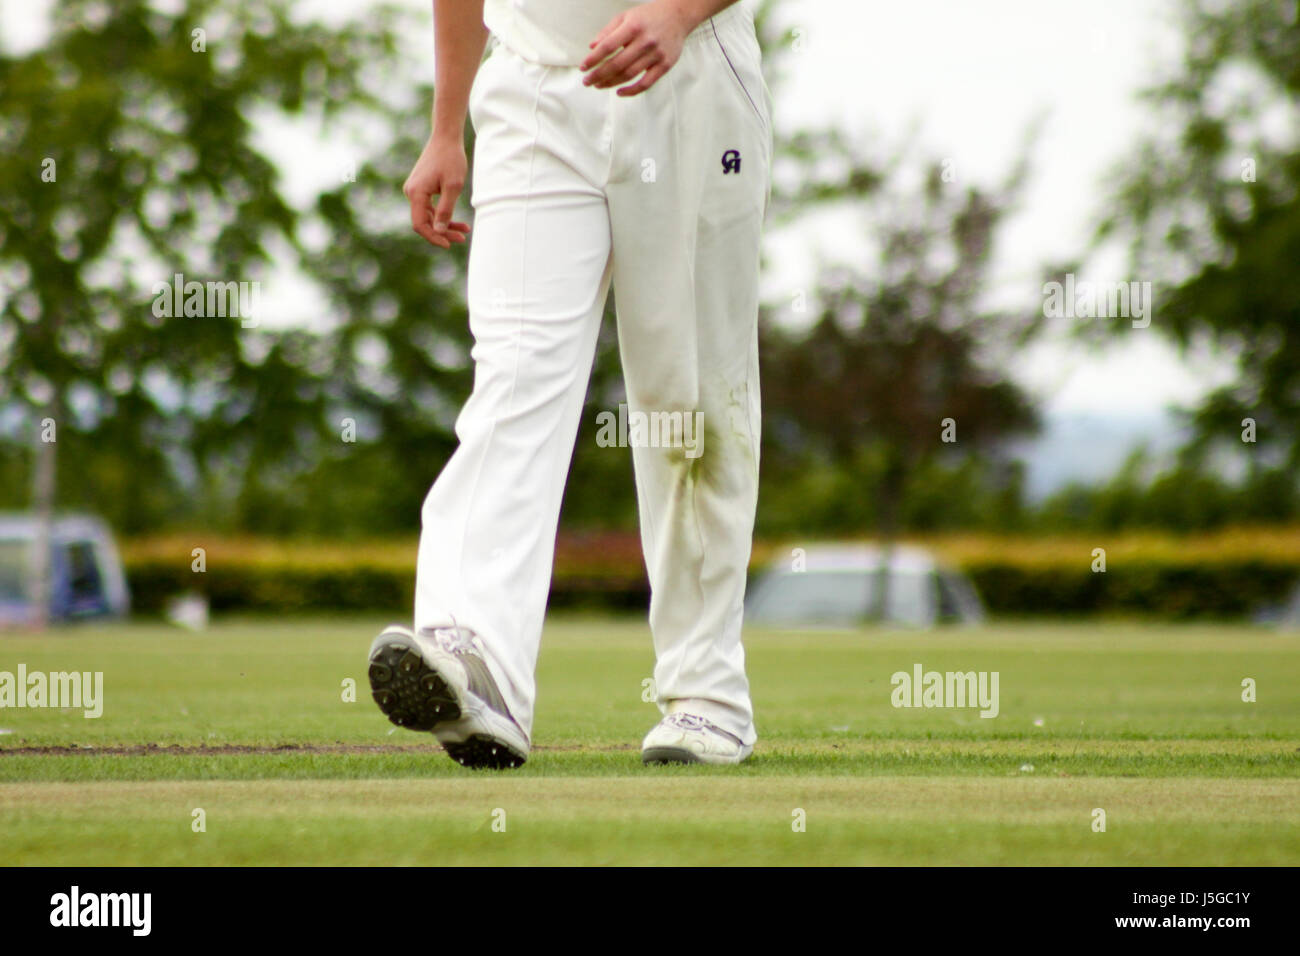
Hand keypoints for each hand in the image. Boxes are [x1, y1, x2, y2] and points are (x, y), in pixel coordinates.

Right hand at [402, 136, 471, 248]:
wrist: (446, 137)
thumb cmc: (451, 159)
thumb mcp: (453, 187)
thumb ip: (446, 210)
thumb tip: (439, 232)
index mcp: (416, 193)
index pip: (420, 224)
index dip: (433, 237)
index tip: (448, 244)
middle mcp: (411, 192)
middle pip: (424, 221)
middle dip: (443, 232)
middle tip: (462, 238)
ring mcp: (415, 190)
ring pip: (429, 216)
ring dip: (445, 225)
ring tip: (464, 231)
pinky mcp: (421, 188)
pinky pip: (430, 207)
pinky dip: (444, 214)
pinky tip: (459, 222)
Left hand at [580, 0, 694, 96]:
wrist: (678, 16)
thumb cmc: (648, 16)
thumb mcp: (626, 16)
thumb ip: (608, 31)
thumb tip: (592, 48)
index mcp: (633, 27)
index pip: (608, 46)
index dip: (593, 59)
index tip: (583, 68)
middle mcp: (645, 41)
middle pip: (617, 64)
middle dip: (598, 75)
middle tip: (587, 81)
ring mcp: (656, 54)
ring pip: (629, 75)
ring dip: (610, 83)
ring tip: (598, 85)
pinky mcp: (665, 65)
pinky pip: (646, 83)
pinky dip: (631, 91)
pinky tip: (619, 92)